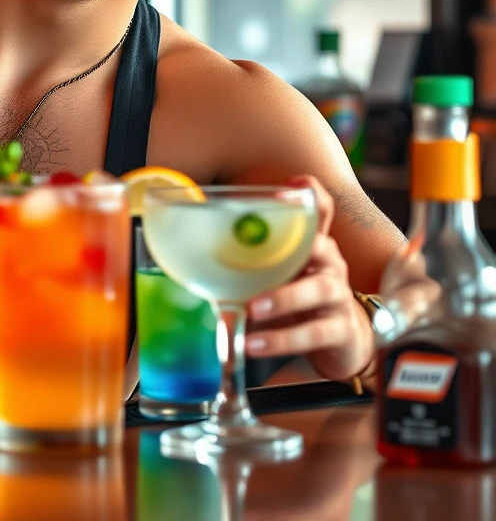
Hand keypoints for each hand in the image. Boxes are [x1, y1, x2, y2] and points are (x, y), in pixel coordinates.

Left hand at [246, 176, 374, 382]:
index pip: (320, 208)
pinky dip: (282, 340)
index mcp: (312, 243)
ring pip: (319, 290)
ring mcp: (339, 296)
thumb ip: (247, 259)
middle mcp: (330, 263)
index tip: (285, 190)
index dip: (308, 193)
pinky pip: (315, 333)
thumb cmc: (299, 296)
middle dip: (289, 251)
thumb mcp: (278, 272)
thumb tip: (193, 253)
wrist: (342, 341)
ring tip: (251, 311)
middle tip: (250, 266)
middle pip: (320, 246)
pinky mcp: (342, 330)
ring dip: (282, 299)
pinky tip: (255, 345)